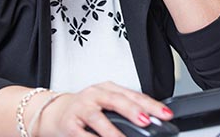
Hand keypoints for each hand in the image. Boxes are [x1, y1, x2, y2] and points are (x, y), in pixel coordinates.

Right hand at [38, 82, 172, 136]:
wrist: (55, 111)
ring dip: (113, 130)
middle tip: (147, 121)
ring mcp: (82, 107)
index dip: (150, 104)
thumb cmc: (85, 108)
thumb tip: (150, 120)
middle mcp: (96, 94)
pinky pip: (82, 134)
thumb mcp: (106, 103)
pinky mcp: (70, 123)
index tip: (165, 114)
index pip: (133, 94)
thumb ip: (126, 109)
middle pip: (117, 100)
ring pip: (98, 117)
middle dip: (133, 110)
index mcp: (108, 88)